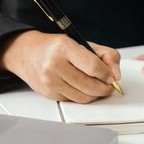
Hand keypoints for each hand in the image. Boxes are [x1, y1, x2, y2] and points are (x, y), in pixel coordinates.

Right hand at [0, 31, 120, 103]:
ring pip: (83, 97)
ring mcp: (50, 81)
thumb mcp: (82, 43)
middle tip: (109, 85)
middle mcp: (54, 65)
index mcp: (64, 48)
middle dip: (105, 88)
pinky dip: (82, 96)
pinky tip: (82, 88)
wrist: (27, 53)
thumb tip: (116, 74)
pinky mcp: (48, 94)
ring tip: (98, 87)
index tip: (111, 76)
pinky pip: (74, 100)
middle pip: (90, 86)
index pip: (94, 67)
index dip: (107, 74)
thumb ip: (105, 55)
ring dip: (95, 95)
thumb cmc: (56, 48)